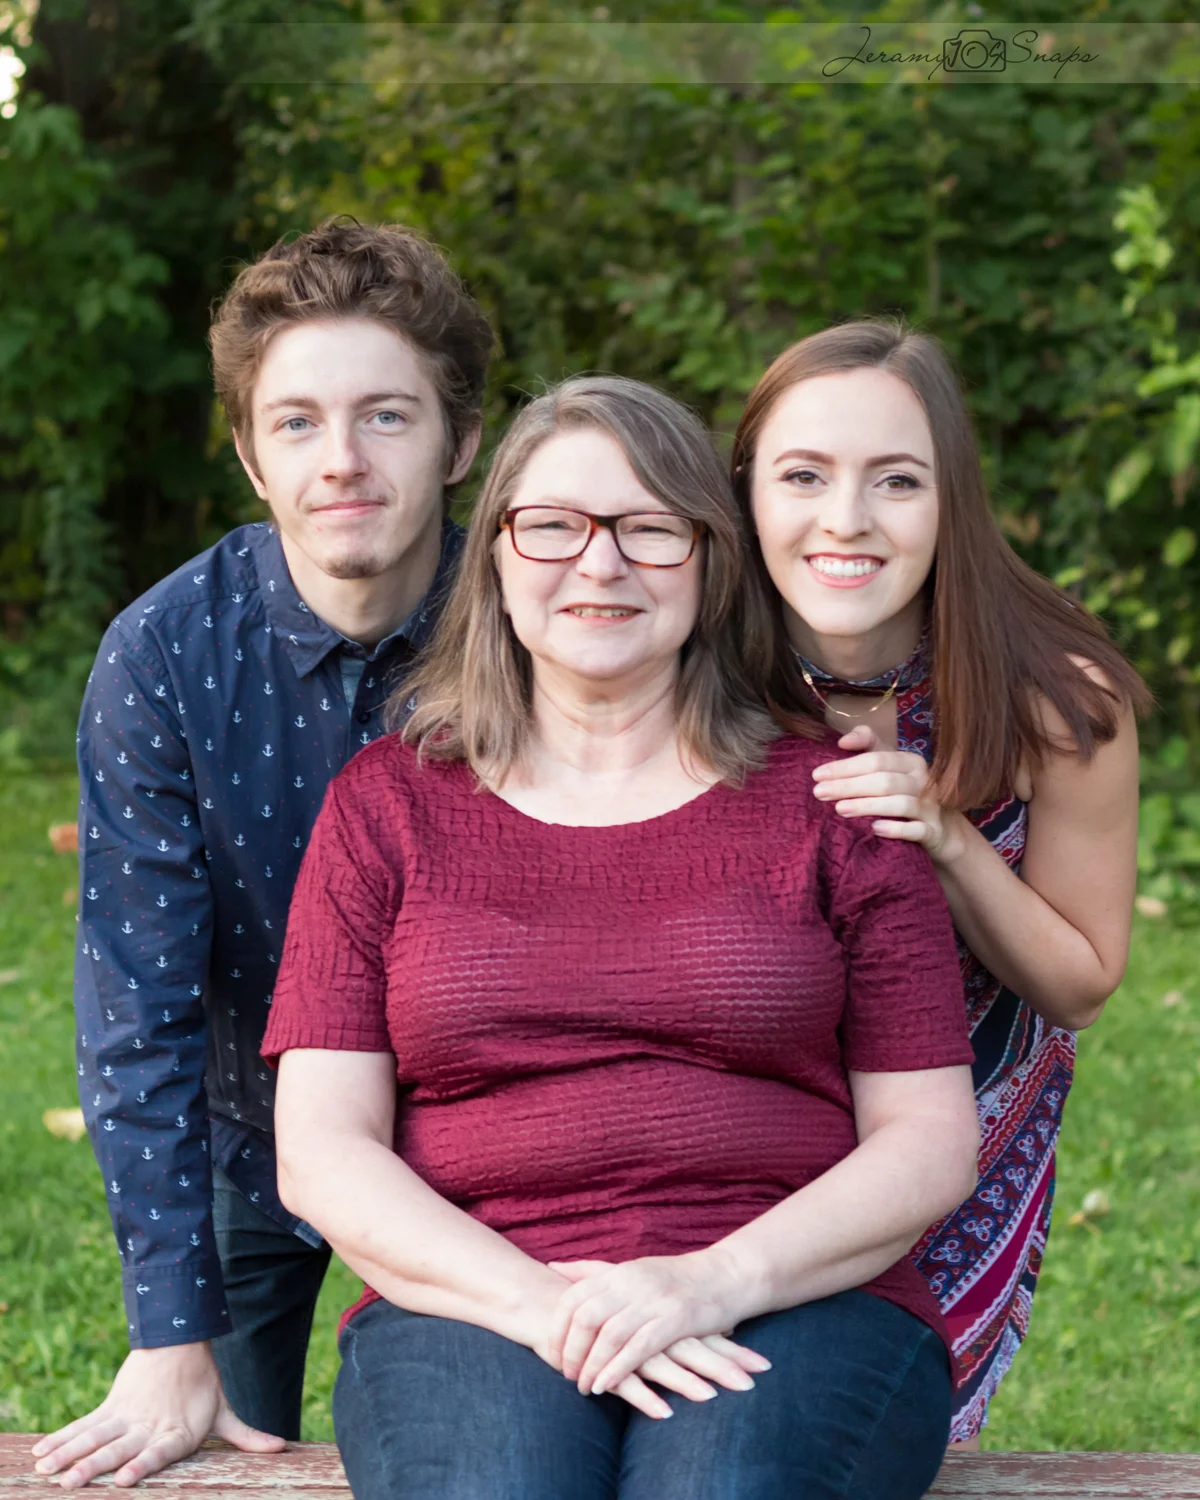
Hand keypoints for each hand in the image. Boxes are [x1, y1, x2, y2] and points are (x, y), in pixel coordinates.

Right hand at [30, 1343, 284, 1487]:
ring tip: (49, 1470)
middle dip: (94, 1466)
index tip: (126, 1479)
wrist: (181, 1341)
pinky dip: (61, 1439)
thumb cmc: (203, 1385)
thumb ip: (246, 1435)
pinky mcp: (111, 1407)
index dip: (142, 1465)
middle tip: (72, 1482)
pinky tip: (41, 1453)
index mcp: (176, 1432)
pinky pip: (83, 1425)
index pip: (158, 1453)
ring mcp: (126, 1417)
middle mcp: (148, 1427)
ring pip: (95, 1437)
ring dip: (70, 1453)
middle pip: (118, 1449)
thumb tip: (280, 1448)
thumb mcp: (224, 1411)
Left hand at [546, 1250, 765, 1400]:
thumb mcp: (632, 1269)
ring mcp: (653, 1301)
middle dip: (571, 1350)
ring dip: (592, 1365)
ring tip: (584, 1387)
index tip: (551, 1353)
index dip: (558, 1328)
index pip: (573, 1297)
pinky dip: (617, 1369)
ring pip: (609, 1335)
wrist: (724, 1276)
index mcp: (619, 1272)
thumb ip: (594, 1271)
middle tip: (566, 1375)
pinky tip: (606, 1385)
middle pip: (586, 1317)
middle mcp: (631, 1283)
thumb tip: (553, 1268)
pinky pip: (638, 1348)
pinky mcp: (675, 1320)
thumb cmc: (674, 1277)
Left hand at [811, 723, 962, 862]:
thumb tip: (842, 741)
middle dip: (848, 786)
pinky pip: (917, 830)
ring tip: (839, 809)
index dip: (845, 766)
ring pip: (900, 803)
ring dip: (867, 806)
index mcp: (911, 762)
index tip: (817, 774)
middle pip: (884, 781)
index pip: (876, 760)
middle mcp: (923, 782)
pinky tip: (874, 829)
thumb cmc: (905, 792)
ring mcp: (930, 808)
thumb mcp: (890, 766)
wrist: (941, 828)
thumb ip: (867, 746)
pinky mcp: (933, 831)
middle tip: (819, 793)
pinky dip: (896, 829)